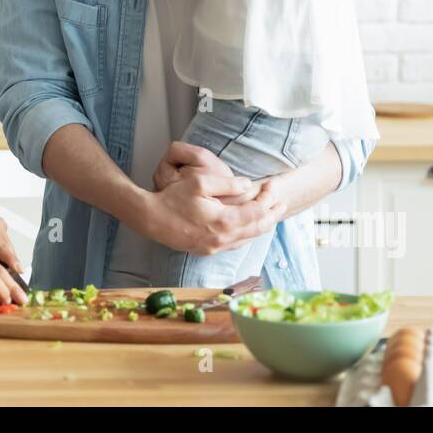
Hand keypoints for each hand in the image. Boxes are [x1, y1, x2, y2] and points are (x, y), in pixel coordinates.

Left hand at [0, 188, 22, 274]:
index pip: (0, 246)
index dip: (11, 260)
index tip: (19, 272)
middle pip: (8, 249)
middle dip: (12, 267)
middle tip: (13, 286)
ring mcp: (1, 224)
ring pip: (8, 248)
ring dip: (9, 264)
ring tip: (8, 282)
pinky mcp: (1, 228)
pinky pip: (5, 245)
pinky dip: (4, 257)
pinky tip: (1, 269)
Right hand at [142, 148, 287, 254]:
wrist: (151, 219)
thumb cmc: (172, 198)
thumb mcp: (200, 182)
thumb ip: (227, 183)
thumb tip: (248, 185)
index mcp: (224, 220)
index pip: (257, 211)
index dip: (269, 198)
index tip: (272, 185)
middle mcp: (223, 238)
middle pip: (257, 227)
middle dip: (272, 214)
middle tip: (282, 202)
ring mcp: (215, 246)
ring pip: (248, 238)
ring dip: (262, 226)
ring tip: (272, 214)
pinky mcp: (207, 250)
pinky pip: (236, 244)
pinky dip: (248, 235)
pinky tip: (250, 227)